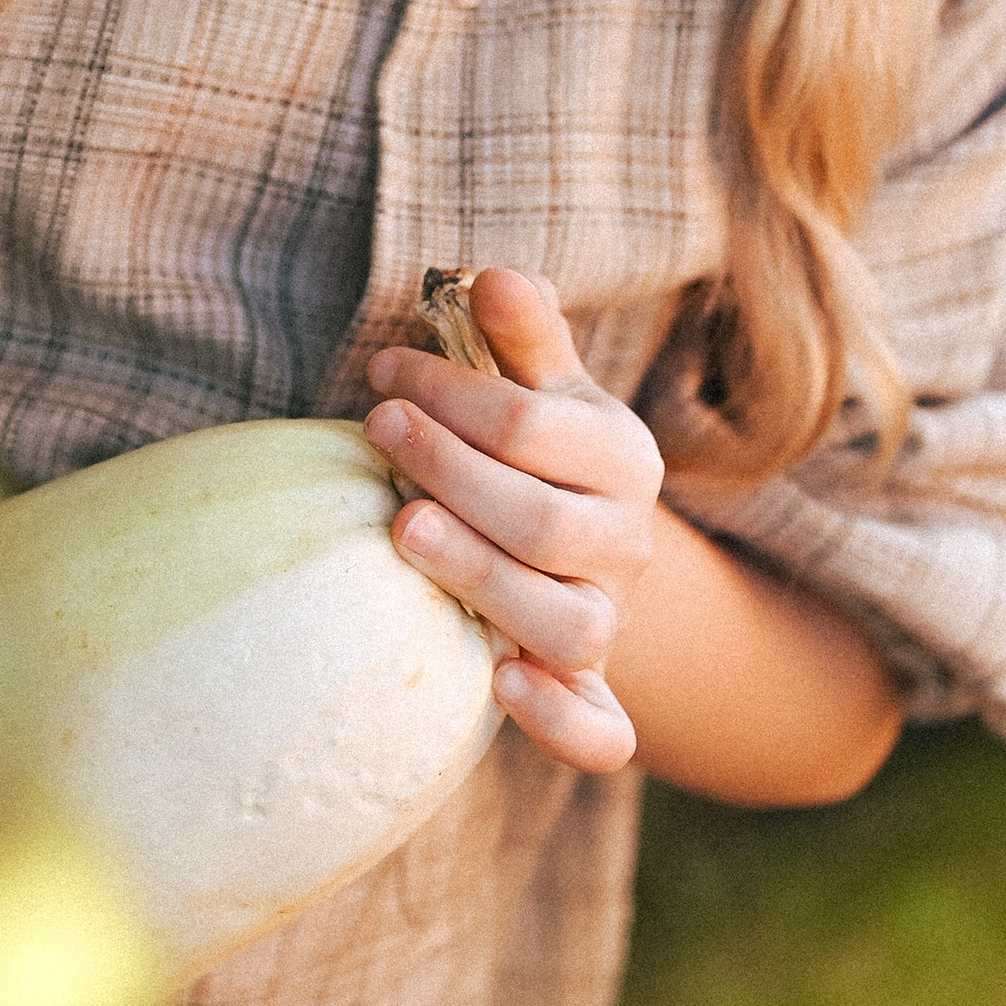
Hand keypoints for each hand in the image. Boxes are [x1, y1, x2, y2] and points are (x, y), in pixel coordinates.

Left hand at [364, 264, 663, 774]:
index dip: (453, 392)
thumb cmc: (537, 451)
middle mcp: (626, 543)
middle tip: (380, 431)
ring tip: (404, 530)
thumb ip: (519, 333)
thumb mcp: (540, 387)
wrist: (580, 550)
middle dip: (453, 469)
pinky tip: (501, 685)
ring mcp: (610, 622)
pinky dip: (560, 720)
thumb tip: (489, 275)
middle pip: (544, 520)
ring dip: (481, 576)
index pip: (534, 426)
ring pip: (566, 620)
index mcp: (619, 457)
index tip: (382, 373)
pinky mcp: (590, 691)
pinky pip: (601, 731)